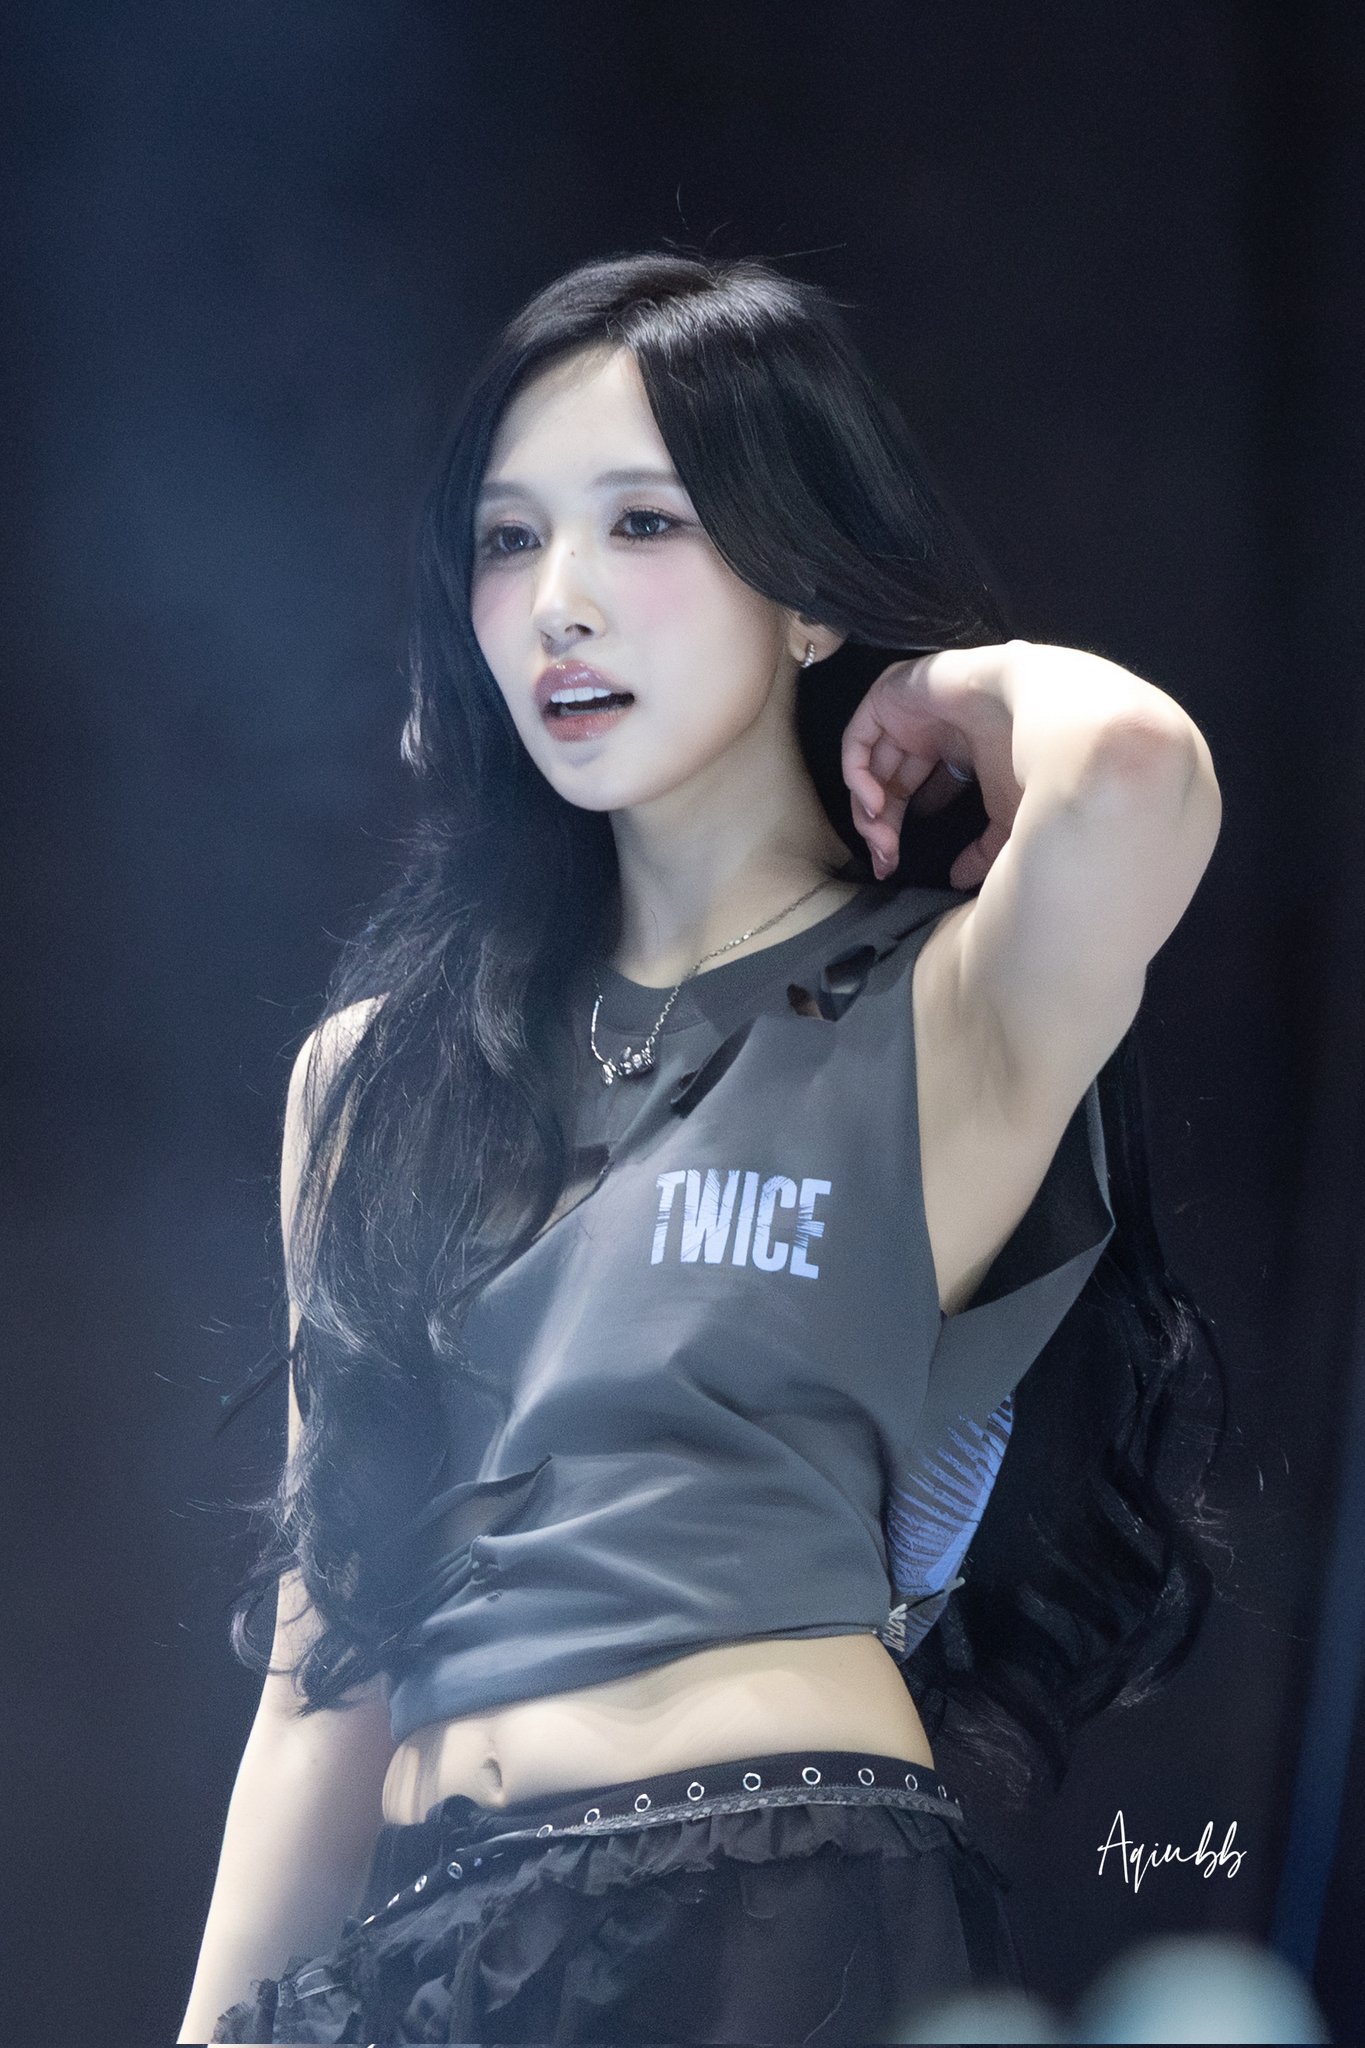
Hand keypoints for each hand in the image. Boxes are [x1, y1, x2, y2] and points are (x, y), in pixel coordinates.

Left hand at [841, 644, 1025, 889]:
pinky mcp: (886, 696)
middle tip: (884, 863)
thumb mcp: (1005, 818)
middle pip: (887, 786)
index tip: (893, 866)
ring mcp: (904, 712)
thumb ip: (981, 852)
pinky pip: (857, 742)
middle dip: (881, 829)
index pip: (911, 795)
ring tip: (883, 842)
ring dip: (868, 811)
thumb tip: (959, 880)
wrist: (1027, 709)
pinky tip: (876, 806)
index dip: (897, 832)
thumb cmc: (1023, 756)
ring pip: (868, 768)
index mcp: (953, 751)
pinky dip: (858, 778)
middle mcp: (926, 731)